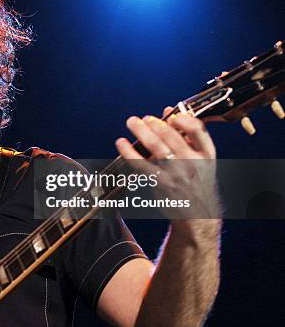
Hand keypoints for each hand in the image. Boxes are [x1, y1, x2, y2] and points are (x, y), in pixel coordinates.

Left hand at [115, 107, 221, 225]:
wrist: (199, 215)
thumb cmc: (197, 182)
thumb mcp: (201, 158)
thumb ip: (186, 135)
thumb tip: (168, 111)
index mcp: (206, 153)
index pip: (197, 129)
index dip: (182, 118)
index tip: (171, 116)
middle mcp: (193, 162)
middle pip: (172, 136)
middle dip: (155, 123)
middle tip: (143, 118)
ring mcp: (176, 173)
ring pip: (156, 147)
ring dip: (141, 131)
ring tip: (132, 122)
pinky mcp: (160, 183)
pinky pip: (141, 164)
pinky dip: (129, 152)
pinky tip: (121, 143)